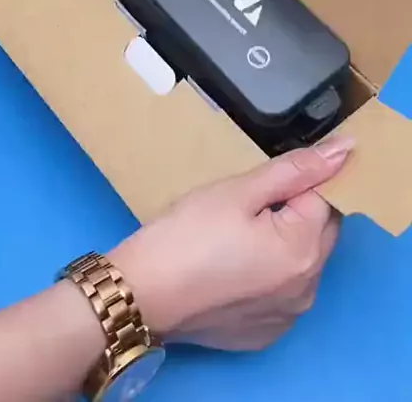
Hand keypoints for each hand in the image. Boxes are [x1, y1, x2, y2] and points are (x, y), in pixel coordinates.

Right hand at [111, 135, 352, 350]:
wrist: (139, 295)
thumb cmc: (186, 235)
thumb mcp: (239, 191)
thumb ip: (295, 169)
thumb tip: (345, 149)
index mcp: (305, 250)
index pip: (324, 198)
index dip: (293, 182)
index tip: (259, 182)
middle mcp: (307, 289)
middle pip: (318, 232)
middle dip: (293, 211)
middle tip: (242, 206)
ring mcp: (286, 316)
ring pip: (299, 262)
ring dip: (281, 242)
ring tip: (232, 235)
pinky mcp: (263, 333)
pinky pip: (280, 291)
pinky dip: (266, 274)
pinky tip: (229, 266)